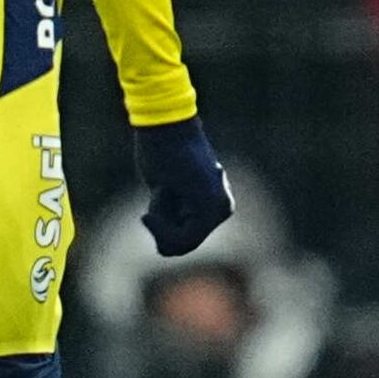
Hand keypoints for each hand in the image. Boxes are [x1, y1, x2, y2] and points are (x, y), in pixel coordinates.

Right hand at [134, 117, 231, 256]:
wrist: (166, 127)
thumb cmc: (162, 154)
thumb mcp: (163, 193)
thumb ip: (172, 218)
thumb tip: (166, 250)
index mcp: (216, 205)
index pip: (184, 242)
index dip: (161, 231)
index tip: (156, 198)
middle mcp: (222, 209)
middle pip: (181, 246)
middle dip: (162, 225)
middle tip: (164, 189)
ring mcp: (219, 210)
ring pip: (179, 243)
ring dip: (161, 219)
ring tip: (166, 185)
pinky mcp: (211, 209)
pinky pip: (181, 238)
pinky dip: (161, 221)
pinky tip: (162, 190)